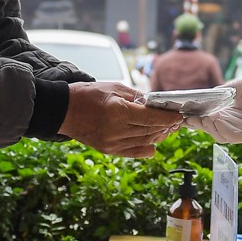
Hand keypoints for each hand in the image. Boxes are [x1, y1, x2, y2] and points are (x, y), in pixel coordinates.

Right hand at [58, 81, 179, 157]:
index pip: (152, 117)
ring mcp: (112, 143)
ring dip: (158, 136)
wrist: (62, 111)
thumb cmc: (86, 95)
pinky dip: (146, 149)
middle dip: (166, 126)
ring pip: (145, 142)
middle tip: (175, 122)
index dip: (169, 118)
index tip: (178, 116)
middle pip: (151, 131)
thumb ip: (137, 97)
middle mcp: (117, 130)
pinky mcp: (108, 150)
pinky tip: (154, 144)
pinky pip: (133, 152)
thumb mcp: (114, 88)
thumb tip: (156, 104)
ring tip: (166, 130)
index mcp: (119, 111)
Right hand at [186, 77, 241, 142]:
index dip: (194, 116)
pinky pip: (233, 136)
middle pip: (210, 128)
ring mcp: (241, 130)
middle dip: (198, 123)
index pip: (207, 117)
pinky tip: (216, 122)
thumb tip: (204, 96)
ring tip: (201, 119)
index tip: (182, 111)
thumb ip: (221, 92)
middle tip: (188, 117)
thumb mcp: (238, 87)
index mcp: (227, 112)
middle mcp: (232, 123)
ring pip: (219, 134)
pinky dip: (222, 131)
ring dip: (208, 127)